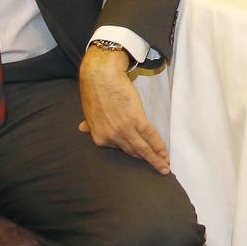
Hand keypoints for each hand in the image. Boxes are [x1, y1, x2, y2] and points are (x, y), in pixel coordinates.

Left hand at [77, 45, 169, 173]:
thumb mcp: (89, 113)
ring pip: (143, 148)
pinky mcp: (136, 119)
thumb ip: (89, 124)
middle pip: (133, 152)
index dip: (134, 153)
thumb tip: (82, 129)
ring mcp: (124, 129)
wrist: (102, 77)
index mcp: (99, 138)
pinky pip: (150, 136)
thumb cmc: (95, 92)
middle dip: (147, 161)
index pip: (120, 149)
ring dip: (156, 159)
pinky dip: (158, 146)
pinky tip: (165, 153)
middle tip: (159, 168)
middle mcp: (112, 137)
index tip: (143, 157)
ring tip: (165, 167)